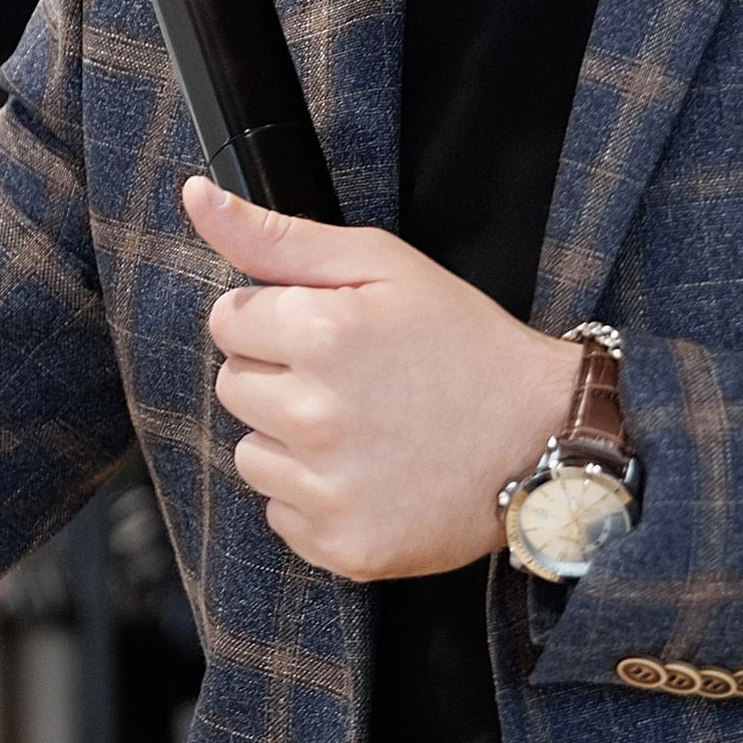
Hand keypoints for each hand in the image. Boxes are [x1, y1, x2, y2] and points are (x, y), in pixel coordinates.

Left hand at [185, 174, 574, 583]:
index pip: (228, 321)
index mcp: (322, 334)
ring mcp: (330, 488)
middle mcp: (316, 415)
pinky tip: (368, 477)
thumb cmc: (465, 344)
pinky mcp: (344, 546)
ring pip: (250, 454)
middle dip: (280, 377)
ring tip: (364, 430)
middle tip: (353, 381)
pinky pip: (280, 514)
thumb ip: (279, 236)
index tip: (329, 333)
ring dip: (291, 442)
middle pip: (233, 386)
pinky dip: (315, 499)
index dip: (278, 320)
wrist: (546, 437)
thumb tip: (196, 196)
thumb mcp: (382, 265)